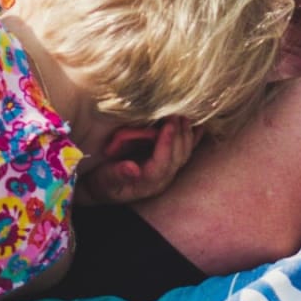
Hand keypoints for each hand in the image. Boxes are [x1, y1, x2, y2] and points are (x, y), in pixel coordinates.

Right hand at [78, 117, 199, 204]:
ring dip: (186, 134)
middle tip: (177, 113)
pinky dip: (193, 138)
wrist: (102, 187)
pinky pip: (184, 150)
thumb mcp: (104, 180)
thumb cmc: (101, 182)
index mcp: (146, 184)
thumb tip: (132, 169)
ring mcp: (167, 171)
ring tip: (185, 115)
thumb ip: (118, 174)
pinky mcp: (167, 163)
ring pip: (184, 154)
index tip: (168, 126)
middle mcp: (161, 180)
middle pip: (177, 158)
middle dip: (178, 135)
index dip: (166, 145)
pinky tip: (199, 125)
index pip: (162, 165)